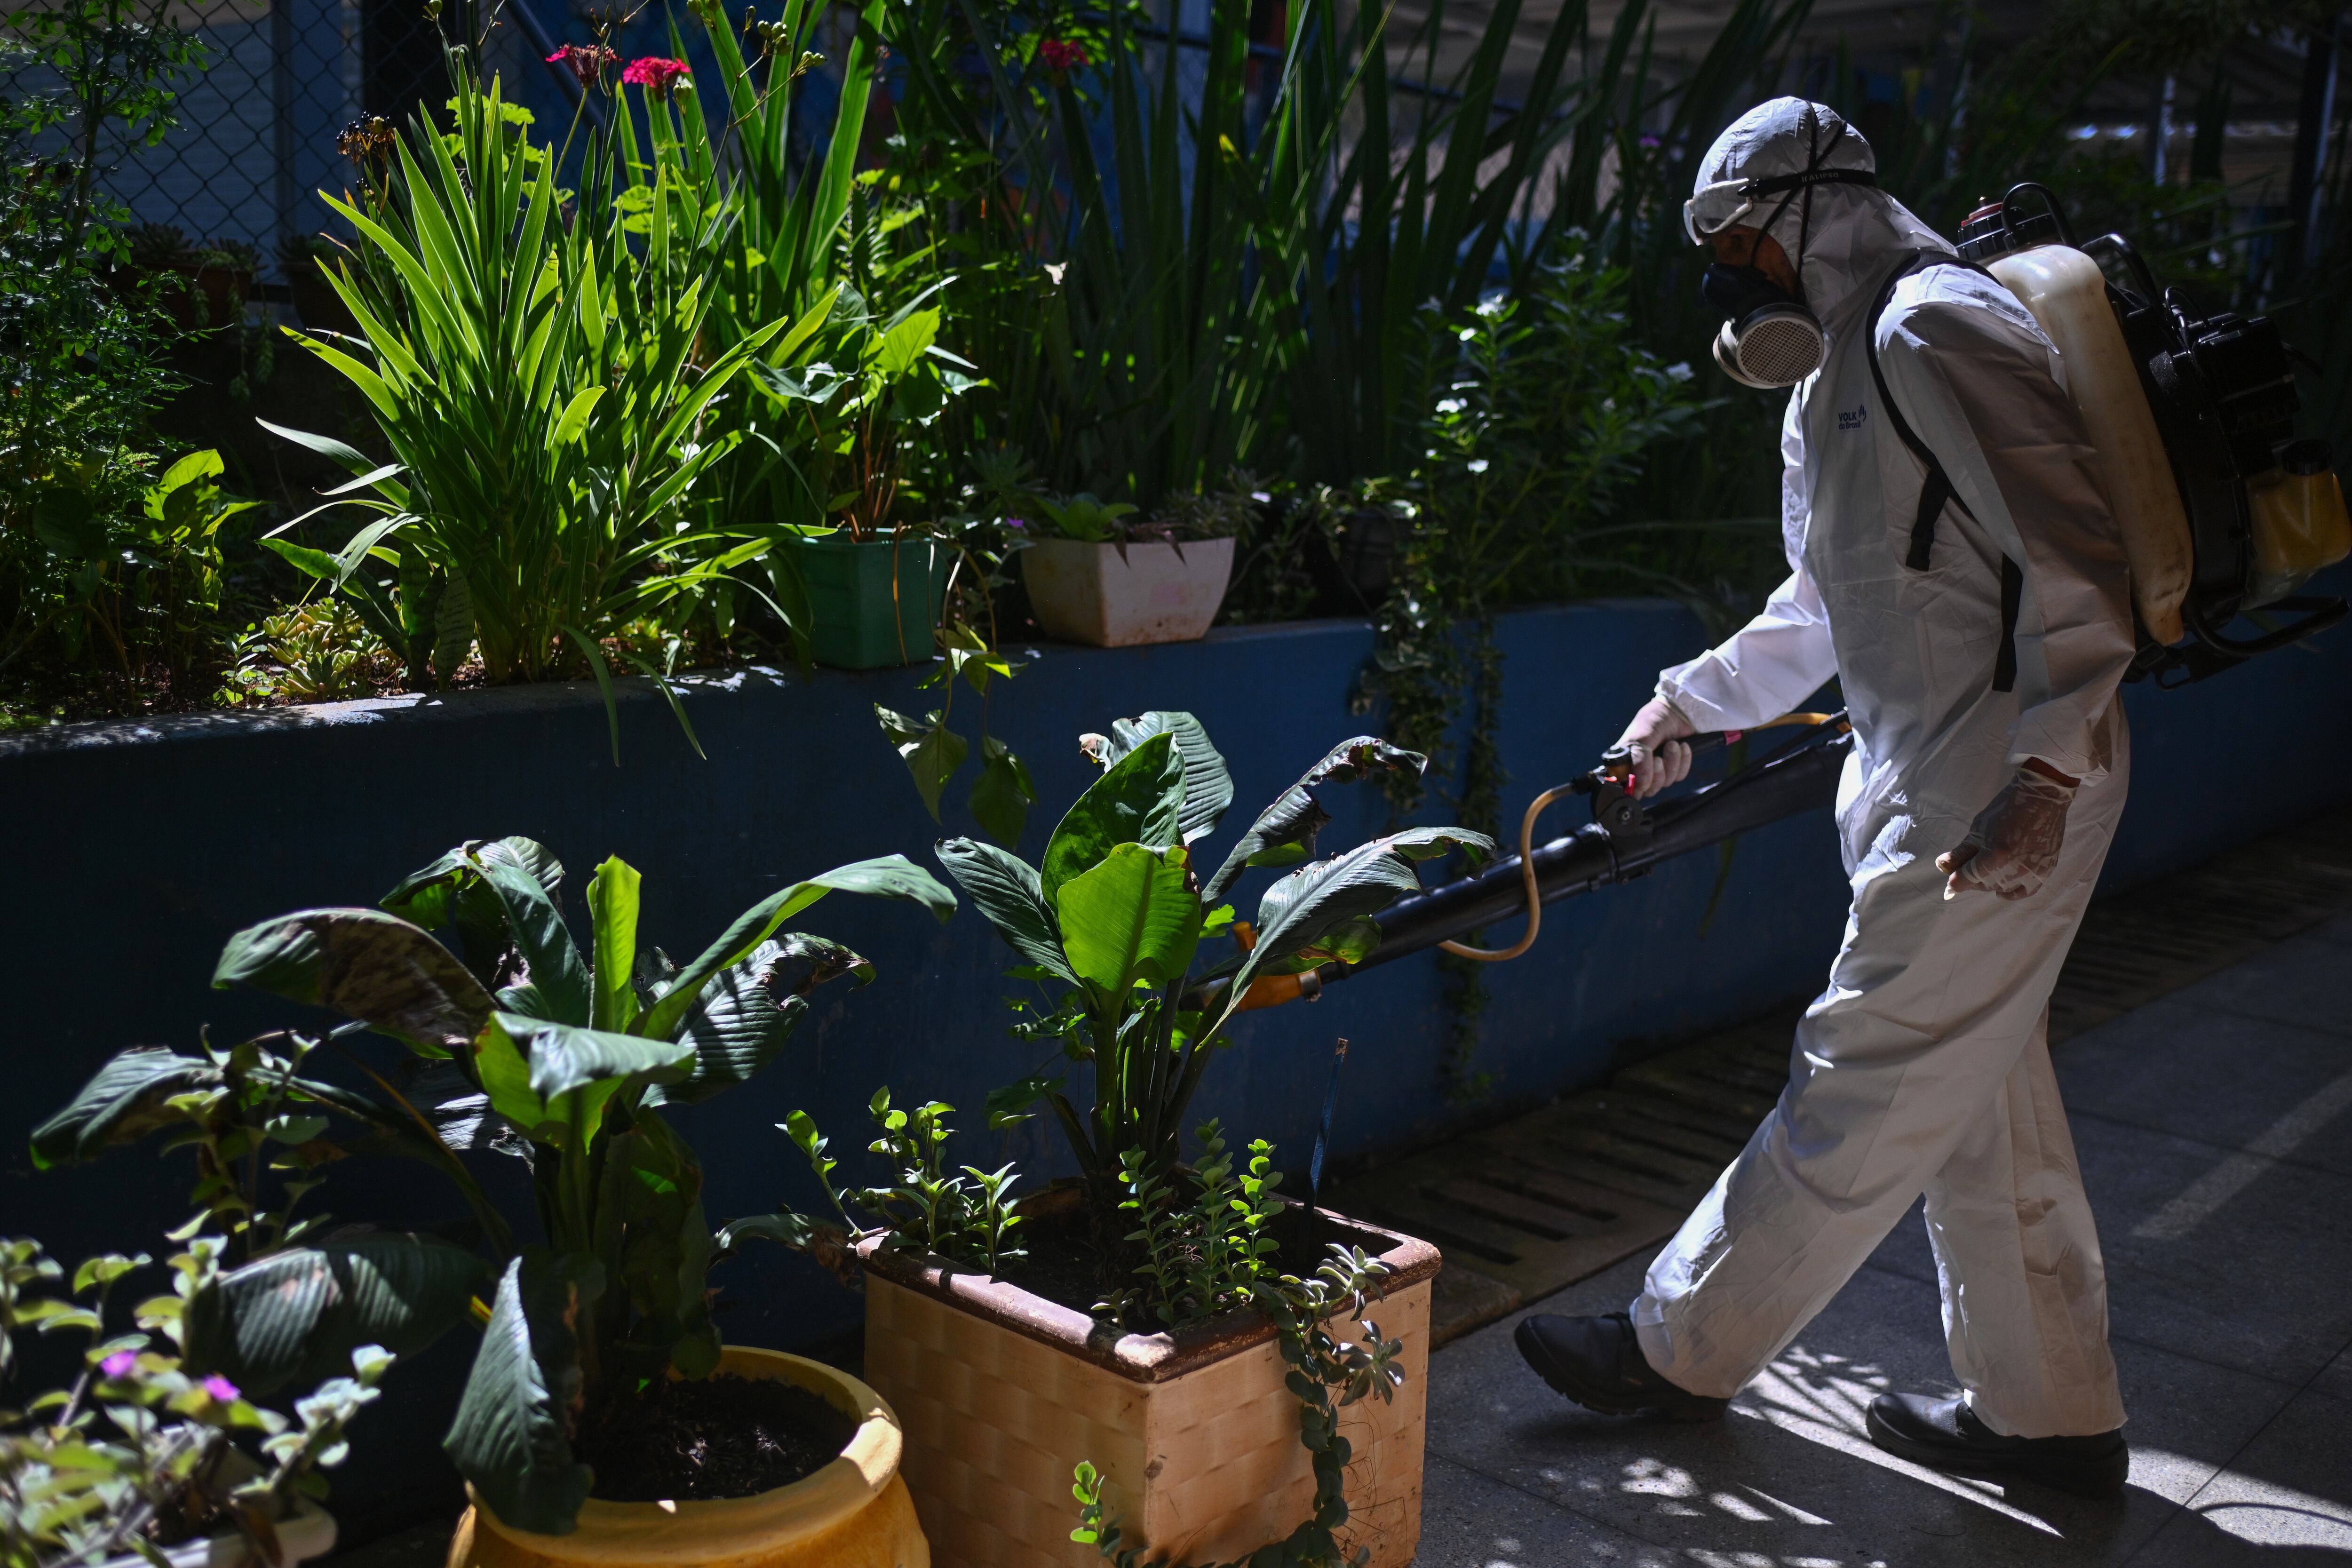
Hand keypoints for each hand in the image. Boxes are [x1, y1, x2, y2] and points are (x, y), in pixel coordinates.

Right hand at [1613, 695, 1695, 799]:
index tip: (1642, 780)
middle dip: (1657, 774)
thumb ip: (1639, 760)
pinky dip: (1683, 761)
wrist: (1679, 711)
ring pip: (1665, 782)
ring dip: (1672, 763)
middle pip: (1648, 789)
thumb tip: (1641, 784)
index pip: (1626, 785)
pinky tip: (1683, 746)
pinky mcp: (1675, 767)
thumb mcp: (1641, 736)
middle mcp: (1640, 768)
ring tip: (1673, 744)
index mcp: (1626, 760)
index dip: (1635, 786)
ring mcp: (1658, 769)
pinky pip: (1680, 775)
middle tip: (1658, 758)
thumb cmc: (1654, 719)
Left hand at [1936, 762, 2078, 901]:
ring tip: (1987, 870)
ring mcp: (2031, 871)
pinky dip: (2011, 893)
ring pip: (2001, 887)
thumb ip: (1960, 852)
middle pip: (1982, 884)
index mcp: (1994, 856)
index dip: (1955, 882)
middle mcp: (2013, 869)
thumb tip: (1942, 867)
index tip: (1951, 882)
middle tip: (1970, 867)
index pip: (1966, 879)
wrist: (2041, 799)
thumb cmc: (2005, 809)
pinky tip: (2001, 892)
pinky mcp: (2045, 870)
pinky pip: (2025, 891)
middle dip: (1972, 878)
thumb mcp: (1978, 829)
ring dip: (1990, 882)